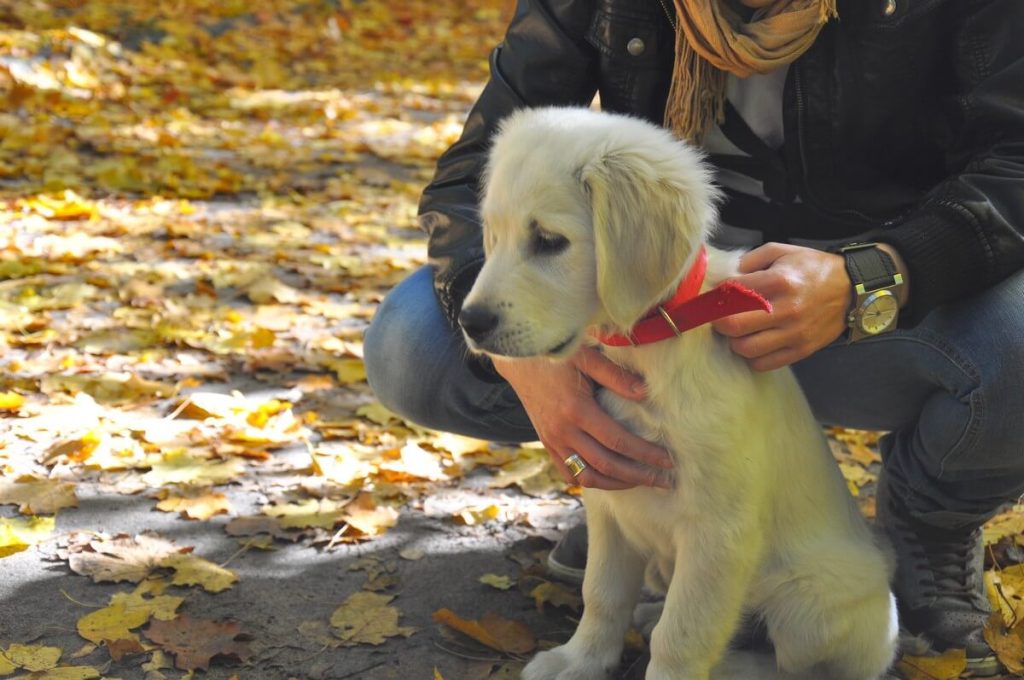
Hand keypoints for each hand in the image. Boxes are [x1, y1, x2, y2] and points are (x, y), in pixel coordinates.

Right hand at [491, 347, 674, 490]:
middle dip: (640, 476)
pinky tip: (611, 479)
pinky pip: (570, 474)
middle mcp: (563, 432)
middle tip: (666, 481)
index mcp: (576, 410)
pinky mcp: (547, 444)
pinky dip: (591, 481)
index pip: (618, 441)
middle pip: (607, 466)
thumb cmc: (555, 354)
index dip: (646, 454)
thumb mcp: (586, 356)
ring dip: (618, 484)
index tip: (668, 461)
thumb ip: (615, 375)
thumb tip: (645, 393)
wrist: (517, 360)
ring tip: (642, 482)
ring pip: (588, 477)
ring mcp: (553, 441)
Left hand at [712, 243, 850, 370]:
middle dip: (718, 322)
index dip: (717, 296)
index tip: (716, 297)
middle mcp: (786, 309)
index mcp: (779, 281)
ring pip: (746, 349)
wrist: (852, 289)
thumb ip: (750, 259)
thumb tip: (725, 277)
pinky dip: (752, 357)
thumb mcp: (782, 251)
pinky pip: (764, 364)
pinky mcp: (801, 350)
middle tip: (720, 317)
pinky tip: (754, 343)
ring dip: (734, 341)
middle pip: (733, 326)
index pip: (731, 294)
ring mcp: (794, 333)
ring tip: (738, 331)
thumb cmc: (813, 269)